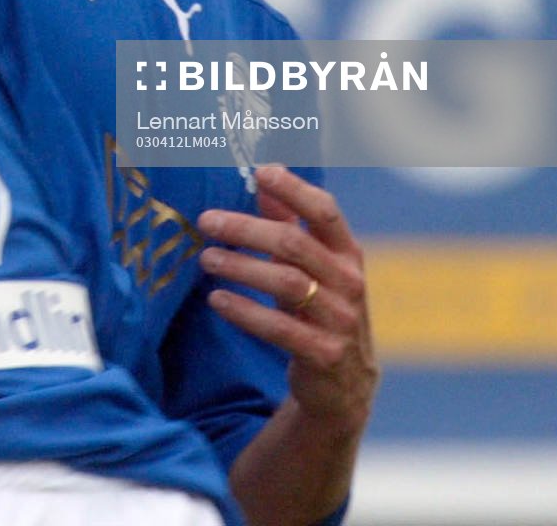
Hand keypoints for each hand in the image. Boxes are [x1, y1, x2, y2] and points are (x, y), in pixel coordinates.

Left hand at [197, 165, 377, 431]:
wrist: (344, 385)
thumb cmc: (321, 309)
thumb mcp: (312, 267)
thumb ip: (290, 224)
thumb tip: (262, 181)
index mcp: (348, 254)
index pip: (325, 212)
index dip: (294, 190)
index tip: (260, 172)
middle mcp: (349, 283)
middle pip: (295, 244)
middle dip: (247, 229)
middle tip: (207, 221)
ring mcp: (340, 320)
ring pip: (287, 283)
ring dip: (241, 267)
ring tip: (206, 258)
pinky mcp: (323, 354)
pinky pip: (279, 328)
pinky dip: (245, 311)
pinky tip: (217, 299)